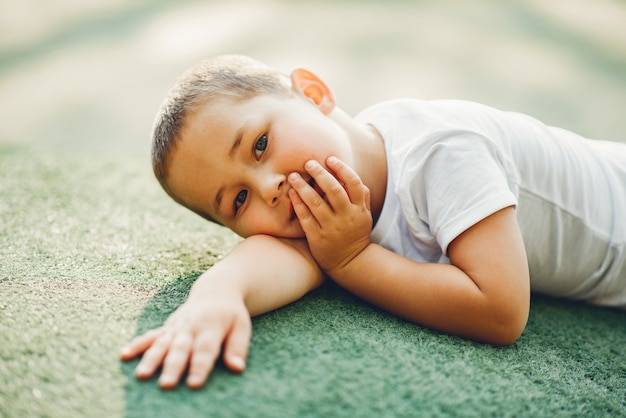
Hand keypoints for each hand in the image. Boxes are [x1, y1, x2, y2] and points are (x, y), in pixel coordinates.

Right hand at [119, 288, 250, 389]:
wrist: (216, 291)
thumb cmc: (231, 314)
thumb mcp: (242, 327)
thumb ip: (238, 347)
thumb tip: (237, 368)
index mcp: (212, 327)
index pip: (205, 350)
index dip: (200, 367)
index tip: (194, 384)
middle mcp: (191, 327)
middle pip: (180, 349)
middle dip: (172, 367)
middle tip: (165, 384)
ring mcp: (176, 327)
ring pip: (162, 344)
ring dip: (151, 359)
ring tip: (141, 375)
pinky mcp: (167, 327)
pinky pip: (150, 336)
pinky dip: (137, 345)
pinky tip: (124, 355)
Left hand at [288, 156, 371, 277]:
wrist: (350, 263)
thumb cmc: (356, 234)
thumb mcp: (365, 215)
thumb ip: (362, 196)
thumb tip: (351, 174)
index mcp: (359, 209)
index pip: (354, 183)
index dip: (342, 168)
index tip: (330, 159)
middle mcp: (346, 216)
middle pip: (334, 190)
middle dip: (320, 174)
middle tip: (308, 163)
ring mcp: (331, 227)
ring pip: (316, 203)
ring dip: (303, 187)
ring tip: (293, 176)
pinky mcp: (318, 237)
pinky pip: (306, 218)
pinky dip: (298, 204)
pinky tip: (292, 194)